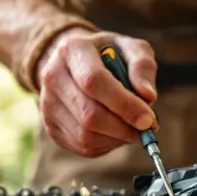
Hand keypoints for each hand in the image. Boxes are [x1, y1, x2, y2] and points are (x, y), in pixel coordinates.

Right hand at [35, 28, 157, 157]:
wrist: (74, 62)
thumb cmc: (108, 55)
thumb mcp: (130, 48)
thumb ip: (142, 67)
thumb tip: (148, 96)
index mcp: (72, 49)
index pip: (94, 82)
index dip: (124, 105)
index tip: (148, 119)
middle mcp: (53, 76)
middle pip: (89, 115)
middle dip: (123, 127)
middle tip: (146, 128)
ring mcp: (48, 103)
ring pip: (86, 136)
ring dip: (117, 138)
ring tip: (131, 126)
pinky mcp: (50, 126)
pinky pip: (82, 146)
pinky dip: (106, 144)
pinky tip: (115, 131)